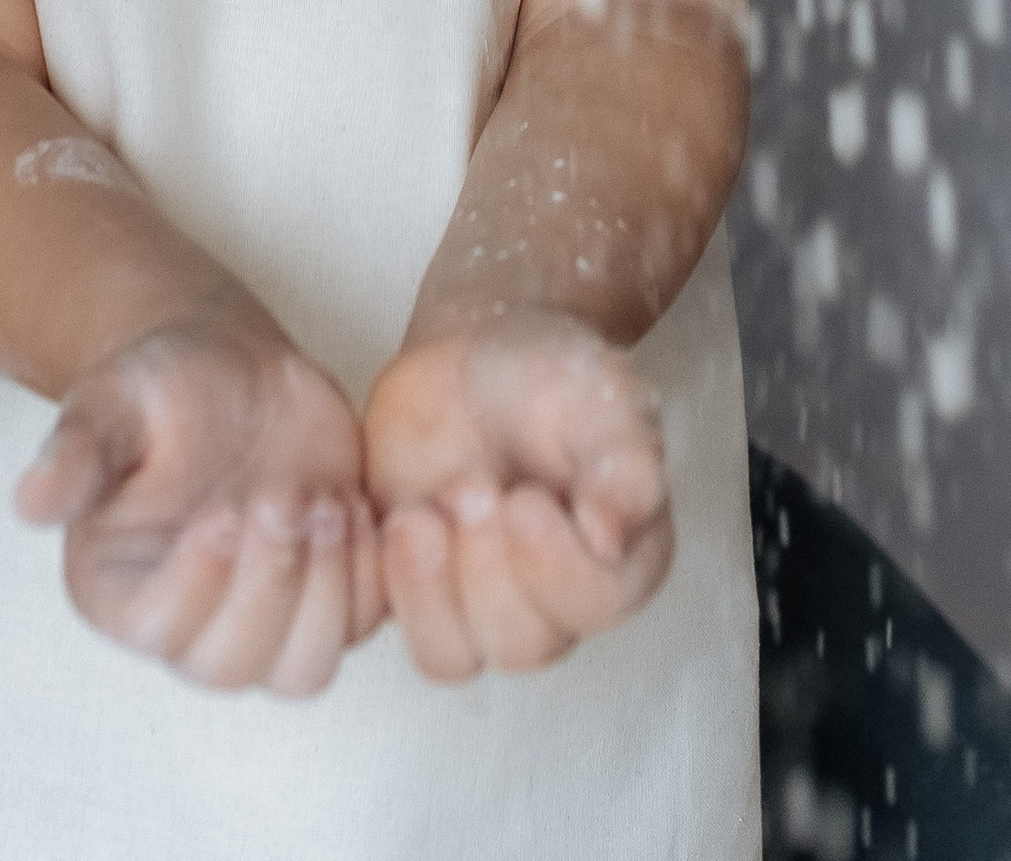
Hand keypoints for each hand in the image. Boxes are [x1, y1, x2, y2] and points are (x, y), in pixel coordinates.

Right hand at [15, 316, 380, 695]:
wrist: (227, 365)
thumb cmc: (157, 385)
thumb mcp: (110, 403)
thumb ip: (75, 453)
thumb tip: (27, 501)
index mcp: (122, 592)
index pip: (161, 634)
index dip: (201, 584)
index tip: (224, 509)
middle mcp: (189, 625)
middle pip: (235, 666)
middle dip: (270, 585)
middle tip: (286, 496)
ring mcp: (263, 616)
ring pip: (302, 670)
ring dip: (326, 591)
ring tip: (326, 502)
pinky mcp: (325, 593)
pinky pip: (363, 627)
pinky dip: (367, 574)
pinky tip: (350, 498)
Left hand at [365, 313, 672, 681]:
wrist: (477, 354)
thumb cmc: (551, 379)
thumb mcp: (602, 400)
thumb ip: (623, 465)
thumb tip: (613, 540)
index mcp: (616, 559)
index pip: (598, 606)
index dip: (557, 567)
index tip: (526, 501)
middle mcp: (551, 601)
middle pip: (523, 646)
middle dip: (488, 571)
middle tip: (470, 487)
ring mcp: (478, 603)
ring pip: (453, 657)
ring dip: (431, 592)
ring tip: (420, 515)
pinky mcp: (416, 591)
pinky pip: (393, 629)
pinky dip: (387, 585)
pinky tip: (391, 522)